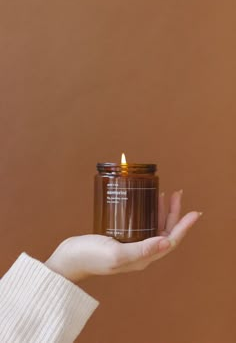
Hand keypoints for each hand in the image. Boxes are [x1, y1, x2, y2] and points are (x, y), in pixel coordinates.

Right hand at [45, 190, 201, 282]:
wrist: (68, 259)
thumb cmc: (89, 256)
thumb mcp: (116, 253)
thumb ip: (141, 250)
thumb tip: (167, 243)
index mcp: (142, 258)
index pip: (170, 242)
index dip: (184, 227)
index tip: (194, 212)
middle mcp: (140, 253)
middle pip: (164, 232)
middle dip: (174, 214)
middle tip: (177, 193)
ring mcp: (131, 246)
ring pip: (154, 227)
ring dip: (162, 212)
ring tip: (166, 195)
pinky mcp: (122, 239)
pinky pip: (142, 225)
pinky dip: (148, 213)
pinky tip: (146, 203)